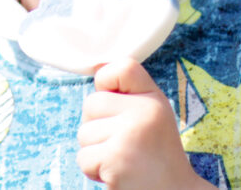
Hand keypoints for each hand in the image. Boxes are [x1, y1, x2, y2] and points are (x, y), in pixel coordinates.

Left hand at [77, 57, 214, 188]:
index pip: (122, 67)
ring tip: (122, 161)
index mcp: (154, 99)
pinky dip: (94, 171)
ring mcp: (129, 134)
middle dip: (97, 127)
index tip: (115, 103)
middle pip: (91, 103)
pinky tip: (117, 175)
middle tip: (122, 145)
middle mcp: (144, 112)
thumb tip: (96, 70)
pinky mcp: (115, 159)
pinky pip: (83, 158)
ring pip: (83, 133)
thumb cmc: (156, 157)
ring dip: (95, 152)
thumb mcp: (152, 116)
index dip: (106, 81)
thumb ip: (129, 94)